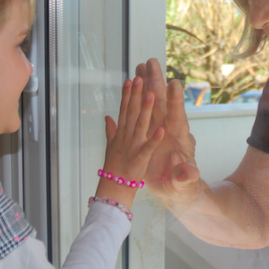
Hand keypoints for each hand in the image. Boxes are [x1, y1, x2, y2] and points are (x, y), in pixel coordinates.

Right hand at [97, 77, 164, 206]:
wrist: (117, 193)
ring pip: (140, 126)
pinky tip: (161, 129)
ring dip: (145, 111)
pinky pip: (149, 150)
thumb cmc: (118, 171)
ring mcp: (133, 150)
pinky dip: (154, 141)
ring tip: (150, 93)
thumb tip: (108, 117)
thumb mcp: (113, 148)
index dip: (126, 95)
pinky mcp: (141, 162)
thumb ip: (111, 132)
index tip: (129, 79)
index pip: (125, 111)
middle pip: (132, 114)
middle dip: (135, 95)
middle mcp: (127, 139)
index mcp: (121, 135)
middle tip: (138, 75)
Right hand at [133, 58, 201, 206]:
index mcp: (180, 139)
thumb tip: (189, 172)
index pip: (178, 117)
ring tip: (140, 66)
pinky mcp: (150, 136)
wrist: (177, 191)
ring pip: (152, 103)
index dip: (176, 101)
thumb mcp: (184, 184)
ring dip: (146, 85)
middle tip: (152, 62)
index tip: (174, 83)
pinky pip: (143, 114)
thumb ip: (184, 177)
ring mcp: (160, 130)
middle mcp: (170, 129)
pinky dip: (138, 100)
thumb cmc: (183, 187)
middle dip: (157, 82)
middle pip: (163, 102)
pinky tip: (132, 87)